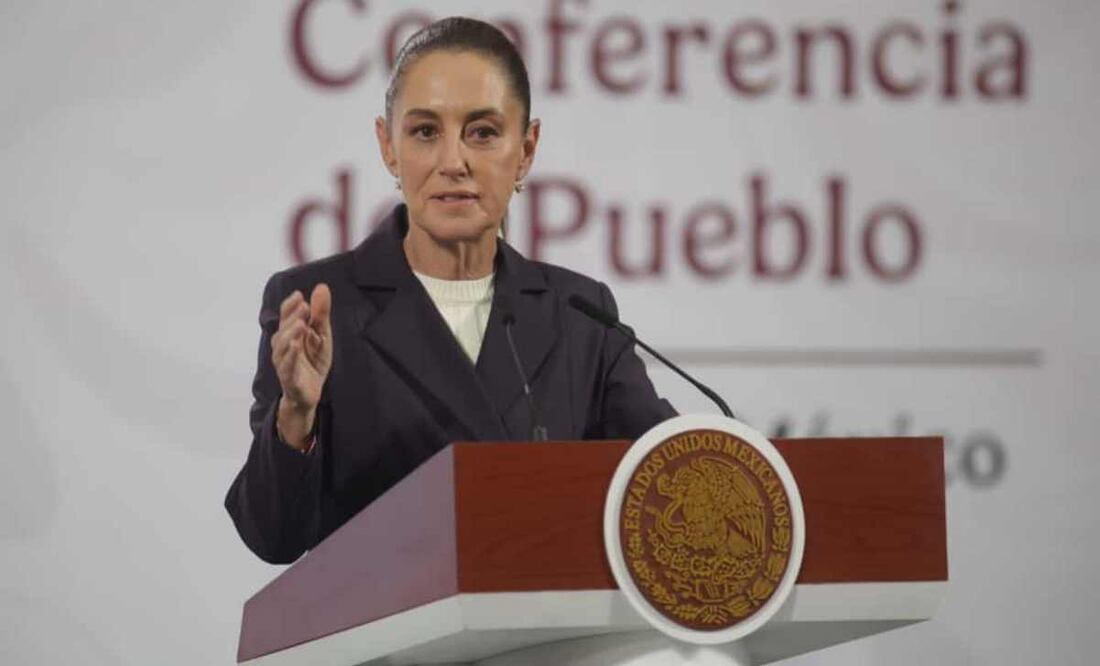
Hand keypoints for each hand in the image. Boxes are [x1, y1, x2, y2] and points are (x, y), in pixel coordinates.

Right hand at [271, 284, 332, 449]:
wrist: (311, 392)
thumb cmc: (313, 361)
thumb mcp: (322, 334)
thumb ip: (320, 313)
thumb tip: (321, 287)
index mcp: (289, 334)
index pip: (286, 316)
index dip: (290, 305)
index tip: (300, 295)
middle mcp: (282, 346)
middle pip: (284, 329)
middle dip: (293, 317)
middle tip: (304, 307)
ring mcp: (284, 362)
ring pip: (282, 346)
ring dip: (290, 334)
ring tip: (301, 324)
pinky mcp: (288, 377)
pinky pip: (287, 365)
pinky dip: (290, 355)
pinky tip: (296, 346)